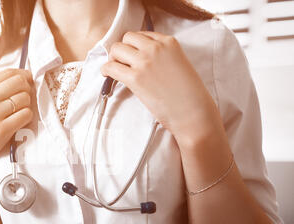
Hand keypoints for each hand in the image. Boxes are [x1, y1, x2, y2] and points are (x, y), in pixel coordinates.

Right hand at [0, 69, 34, 185]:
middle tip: (25, 99)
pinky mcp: (2, 129)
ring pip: (25, 98)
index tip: (28, 81)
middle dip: (28, 89)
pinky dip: (27, 117)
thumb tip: (22, 78)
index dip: (23, 75)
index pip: (8, 73)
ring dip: (27, 105)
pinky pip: (26, 114)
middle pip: (19, 82)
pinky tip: (20, 122)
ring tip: (20, 113)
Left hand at [101, 31, 219, 145]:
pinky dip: (106, 70)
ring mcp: (144, 62)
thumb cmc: (189, 94)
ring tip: (115, 70)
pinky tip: (107, 76)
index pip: (142, 35)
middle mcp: (156, 48)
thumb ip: (163, 57)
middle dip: (122, 50)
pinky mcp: (135, 78)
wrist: (193, 112)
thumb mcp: (180, 64)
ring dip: (113, 59)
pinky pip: (111, 67)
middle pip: (127, 38)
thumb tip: (143, 60)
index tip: (132, 56)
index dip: (134, 46)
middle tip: (121, 63)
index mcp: (169, 42)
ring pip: (116, 49)